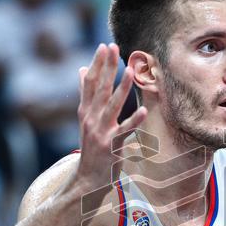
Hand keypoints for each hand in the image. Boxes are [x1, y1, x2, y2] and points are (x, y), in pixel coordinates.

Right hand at [74, 43, 146, 189]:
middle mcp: (91, 119)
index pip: (90, 83)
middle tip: (113, 47)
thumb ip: (85, 94)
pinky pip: (125, 131)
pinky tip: (144, 110)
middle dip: (107, 67)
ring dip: (121, 87)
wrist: (87, 179)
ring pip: (112, 106)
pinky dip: (134, 120)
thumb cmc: (91, 147)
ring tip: (130, 70)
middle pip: (100, 89)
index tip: (104, 46)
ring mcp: (100, 132)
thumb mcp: (86, 119)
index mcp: (86, 111)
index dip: (97, 64)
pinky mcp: (112, 146)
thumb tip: (82, 69)